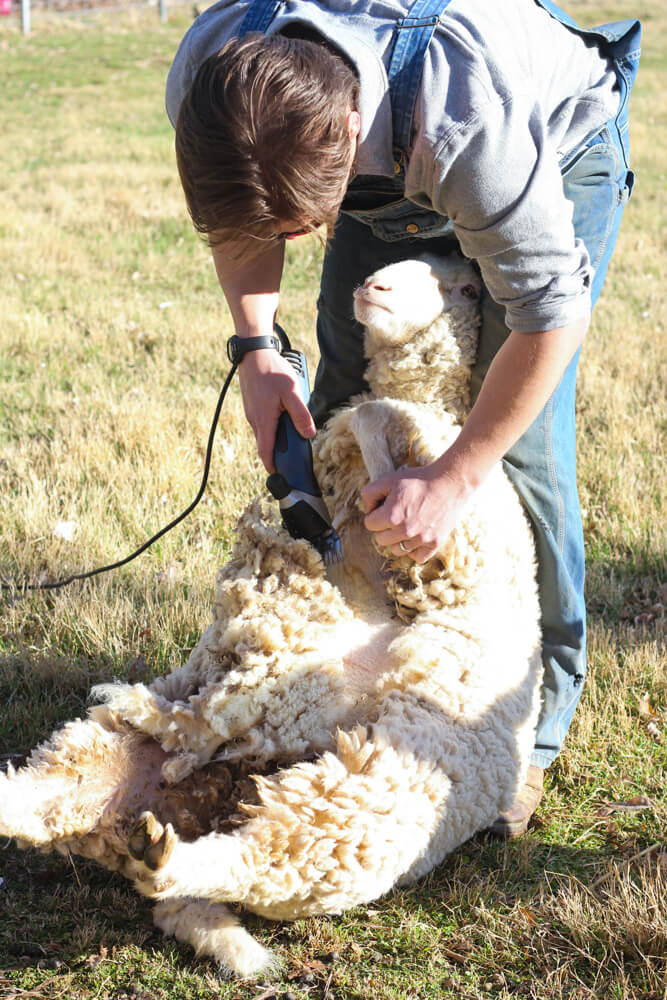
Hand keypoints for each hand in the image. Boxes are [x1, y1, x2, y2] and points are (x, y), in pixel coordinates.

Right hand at [237, 349, 315, 470]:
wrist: (254, 352)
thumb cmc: (272, 370)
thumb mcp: (292, 392)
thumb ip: (301, 415)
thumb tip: (308, 435)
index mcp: (264, 421)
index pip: (266, 453)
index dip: (273, 466)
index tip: (282, 474)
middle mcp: (254, 420)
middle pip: (267, 443)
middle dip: (280, 450)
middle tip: (296, 450)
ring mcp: (251, 412)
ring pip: (265, 431)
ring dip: (278, 434)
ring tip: (293, 426)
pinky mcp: (252, 405)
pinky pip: (263, 420)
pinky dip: (273, 422)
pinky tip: (283, 410)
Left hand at [362, 462, 473, 563]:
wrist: (450, 483)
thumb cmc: (419, 480)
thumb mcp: (389, 479)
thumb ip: (370, 493)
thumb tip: (367, 511)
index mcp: (391, 516)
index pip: (369, 524)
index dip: (374, 514)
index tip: (385, 506)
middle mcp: (405, 531)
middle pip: (380, 540)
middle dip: (384, 528)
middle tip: (396, 515)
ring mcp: (421, 539)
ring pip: (397, 551)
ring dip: (397, 540)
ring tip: (406, 525)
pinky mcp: (435, 543)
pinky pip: (417, 557)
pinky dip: (414, 550)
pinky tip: (416, 537)